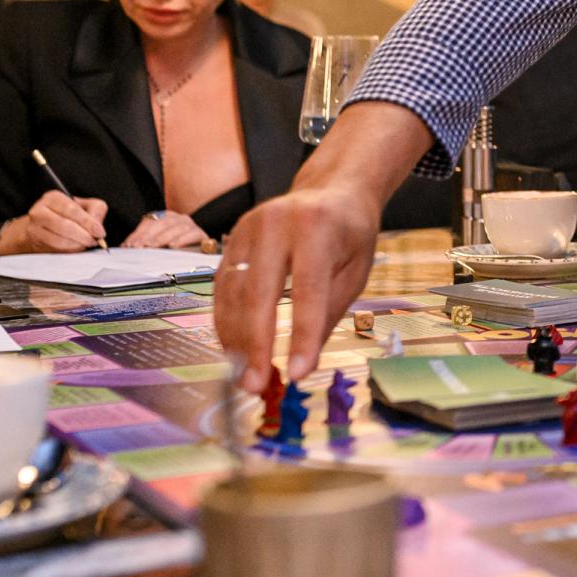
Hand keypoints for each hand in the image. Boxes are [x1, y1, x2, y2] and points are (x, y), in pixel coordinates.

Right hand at [0, 190, 109, 253]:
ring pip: (59, 239)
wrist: (40, 228)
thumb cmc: (65, 215)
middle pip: (65, 225)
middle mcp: (40, 210)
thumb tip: (97, 223)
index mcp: (53, 198)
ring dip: (77, 244)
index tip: (99, 231)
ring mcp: (34, 226)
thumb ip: (95, 210)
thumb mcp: (83, 206)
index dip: (88, 222)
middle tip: (95, 240)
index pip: (72, 209)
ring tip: (87, 243)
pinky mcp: (34, 240)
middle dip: (84, 235)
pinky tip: (76, 246)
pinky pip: (55, 247)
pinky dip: (70, 249)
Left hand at [123, 211, 208, 248]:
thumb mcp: (158, 242)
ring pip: (175, 228)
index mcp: (166, 216)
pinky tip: (173, 246)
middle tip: (139, 246)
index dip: (139, 233)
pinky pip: (192, 234)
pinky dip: (182, 239)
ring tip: (152, 247)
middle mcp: (178, 218)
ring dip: (162, 238)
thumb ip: (145, 242)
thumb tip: (127, 247)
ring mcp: (190, 225)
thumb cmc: (176, 246)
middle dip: (148, 236)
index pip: (150, 221)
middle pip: (162, 223)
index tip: (130, 244)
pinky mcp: (201, 234)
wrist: (202, 248)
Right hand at [214, 100, 432, 394]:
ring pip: (233, 293)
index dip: (300, 336)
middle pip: (259, 293)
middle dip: (255, 345)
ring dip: (235, 340)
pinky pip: (222, 288)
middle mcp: (276, 223)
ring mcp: (247, 228)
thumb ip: (327, 312)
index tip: (297, 373)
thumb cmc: (349, 235)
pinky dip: (226, 323)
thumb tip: (302, 363)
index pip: (307, 290)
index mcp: (317, 227)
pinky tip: (234, 350)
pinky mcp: (231, 239)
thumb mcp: (354, 272)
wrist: (331, 191)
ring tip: (243, 376)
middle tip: (255, 385)